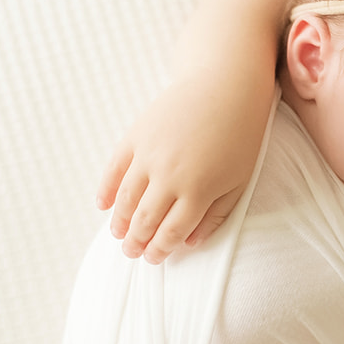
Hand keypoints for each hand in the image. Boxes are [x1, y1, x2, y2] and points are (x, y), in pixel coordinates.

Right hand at [95, 76, 260, 263]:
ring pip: (126, 199)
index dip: (160, 249)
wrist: (225, 85)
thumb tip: (190, 243)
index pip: (171, 232)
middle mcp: (169, 176)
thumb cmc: (240, 135)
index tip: (154, 258)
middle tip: (132, 252)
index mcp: (198, 191)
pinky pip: (114, 169)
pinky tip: (103, 205)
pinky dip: (106, 190)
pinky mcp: (136, 135)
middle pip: (145, 220)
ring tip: (118, 234)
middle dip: (136, 242)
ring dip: (120, 221)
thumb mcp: (239, 180)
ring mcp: (149, 155)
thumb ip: (216, 215)